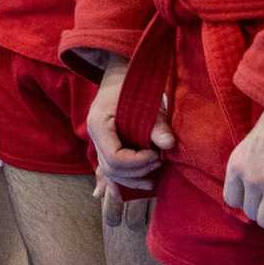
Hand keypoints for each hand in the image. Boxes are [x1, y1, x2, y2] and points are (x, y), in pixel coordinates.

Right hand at [84, 54, 171, 211]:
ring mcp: (98, 141)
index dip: (137, 162)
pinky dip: (120, 180)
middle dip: (137, 171)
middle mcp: (94, 136)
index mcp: (99, 125)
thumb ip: (156, 124)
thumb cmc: (132, 84)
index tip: (155, 155)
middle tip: (159, 163)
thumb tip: (168, 145)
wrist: (119, 73)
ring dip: (132, 178)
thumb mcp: (144, 100)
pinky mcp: (105, 144)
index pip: (115, 158)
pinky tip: (126, 192)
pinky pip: (108, 169)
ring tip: (153, 176)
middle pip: (111, 169)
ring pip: (110, 172)